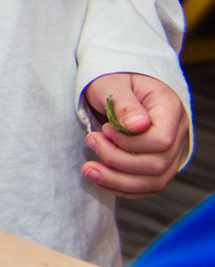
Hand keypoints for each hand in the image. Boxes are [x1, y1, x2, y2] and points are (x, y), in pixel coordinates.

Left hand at [82, 72, 189, 195]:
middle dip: (117, 160)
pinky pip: (147, 186)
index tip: (105, 128)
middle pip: (157, 165)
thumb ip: (124, 104)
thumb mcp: (113, 83)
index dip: (130, 142)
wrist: (118, 84)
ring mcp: (171, 153)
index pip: (161, 140)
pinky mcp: (158, 164)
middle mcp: (177, 134)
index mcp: (170, 109)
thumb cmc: (115, 79)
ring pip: (153, 181)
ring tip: (88, 169)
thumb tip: (137, 126)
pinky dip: (123, 187)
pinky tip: (100, 179)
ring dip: (117, 180)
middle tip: (90, 140)